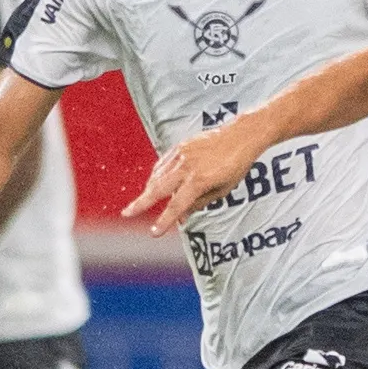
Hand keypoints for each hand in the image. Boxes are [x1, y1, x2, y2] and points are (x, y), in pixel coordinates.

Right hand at [123, 122, 256, 234]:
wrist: (240, 136)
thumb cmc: (236, 165)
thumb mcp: (222, 190)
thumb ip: (200, 203)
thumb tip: (182, 216)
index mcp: (199, 180)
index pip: (177, 205)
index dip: (164, 221)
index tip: (154, 233)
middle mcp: (187, 166)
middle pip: (158, 188)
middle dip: (141, 203)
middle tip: (127, 213)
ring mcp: (182, 154)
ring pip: (158, 175)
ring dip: (148, 190)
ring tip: (141, 202)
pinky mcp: (180, 146)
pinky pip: (163, 163)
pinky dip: (156, 175)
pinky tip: (154, 183)